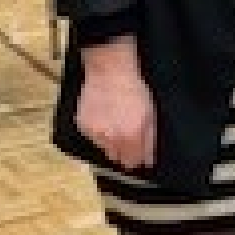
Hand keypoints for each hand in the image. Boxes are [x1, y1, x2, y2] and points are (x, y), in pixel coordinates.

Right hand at [74, 38, 157, 170]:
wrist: (109, 71)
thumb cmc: (134, 90)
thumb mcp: (151, 114)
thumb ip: (150, 140)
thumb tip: (148, 161)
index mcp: (132, 136)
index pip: (133, 162)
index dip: (138, 159)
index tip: (140, 155)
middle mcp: (112, 139)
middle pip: (117, 158)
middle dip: (124, 152)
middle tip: (127, 136)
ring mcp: (95, 133)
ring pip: (104, 148)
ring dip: (110, 141)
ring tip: (115, 121)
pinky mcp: (82, 126)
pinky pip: (93, 136)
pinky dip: (98, 130)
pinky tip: (103, 116)